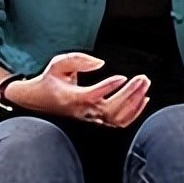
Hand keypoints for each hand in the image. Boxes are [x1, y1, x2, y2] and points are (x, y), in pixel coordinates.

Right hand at [7, 52, 150, 128]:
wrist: (39, 100)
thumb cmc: (50, 80)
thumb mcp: (58, 64)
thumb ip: (78, 60)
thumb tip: (100, 63)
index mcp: (71, 98)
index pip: (92, 96)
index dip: (108, 87)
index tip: (122, 77)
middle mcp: (82, 111)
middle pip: (110, 109)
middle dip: (130, 94)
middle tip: (142, 78)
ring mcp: (90, 118)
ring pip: (117, 118)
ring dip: (135, 102)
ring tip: (144, 85)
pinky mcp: (96, 120)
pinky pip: (119, 122)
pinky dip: (134, 113)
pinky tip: (143, 99)